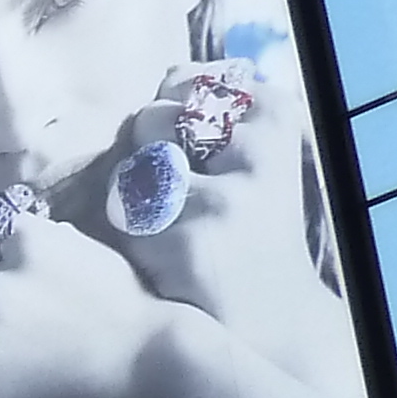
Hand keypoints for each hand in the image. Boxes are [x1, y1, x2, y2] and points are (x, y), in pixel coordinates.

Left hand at [85, 57, 361, 389]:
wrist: (276, 323)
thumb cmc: (252, 237)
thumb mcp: (254, 162)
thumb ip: (215, 115)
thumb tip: (169, 74)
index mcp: (275, 116)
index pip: (184, 82)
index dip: (167, 117)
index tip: (188, 154)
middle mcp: (254, 147)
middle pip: (149, 118)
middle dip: (143, 155)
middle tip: (172, 198)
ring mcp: (222, 195)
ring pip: (129, 170)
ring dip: (132, 200)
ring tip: (171, 231)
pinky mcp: (186, 241)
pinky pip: (120, 220)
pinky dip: (130, 241)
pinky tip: (164, 262)